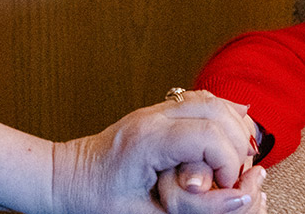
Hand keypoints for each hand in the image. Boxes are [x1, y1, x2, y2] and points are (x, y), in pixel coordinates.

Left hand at [51, 90, 257, 213]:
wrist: (65, 179)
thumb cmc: (96, 200)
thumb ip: (196, 208)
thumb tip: (239, 196)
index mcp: (148, 140)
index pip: (210, 136)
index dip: (229, 164)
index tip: (224, 188)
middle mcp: (154, 115)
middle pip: (219, 112)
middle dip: (237, 145)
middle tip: (229, 177)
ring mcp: (157, 109)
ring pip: (215, 101)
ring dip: (234, 129)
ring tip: (230, 161)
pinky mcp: (160, 110)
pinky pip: (203, 101)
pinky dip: (222, 118)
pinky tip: (225, 139)